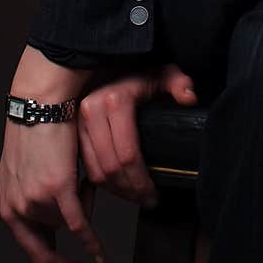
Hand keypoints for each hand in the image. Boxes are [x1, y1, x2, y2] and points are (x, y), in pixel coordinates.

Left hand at [0, 47, 104, 262]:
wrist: (38, 102)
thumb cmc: (35, 127)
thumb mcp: (25, 169)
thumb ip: (34, 194)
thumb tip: (61, 213)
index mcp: (8, 202)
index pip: (30, 247)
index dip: (52, 261)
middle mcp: (18, 207)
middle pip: (53, 235)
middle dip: (71, 228)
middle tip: (84, 241)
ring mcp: (36, 200)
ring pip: (69, 222)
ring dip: (82, 206)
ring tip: (83, 177)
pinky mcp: (57, 189)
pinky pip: (79, 225)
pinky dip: (91, 242)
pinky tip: (99, 253)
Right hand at [77, 62, 197, 209]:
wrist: (107, 62)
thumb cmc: (138, 70)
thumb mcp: (162, 72)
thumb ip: (179, 82)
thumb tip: (189, 98)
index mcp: (115, 101)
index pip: (128, 155)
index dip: (142, 181)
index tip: (154, 194)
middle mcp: (92, 111)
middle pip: (111, 168)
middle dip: (130, 191)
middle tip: (147, 200)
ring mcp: (78, 122)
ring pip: (95, 171)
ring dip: (116, 191)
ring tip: (135, 197)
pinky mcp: (73, 131)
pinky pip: (85, 166)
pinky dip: (101, 183)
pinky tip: (118, 187)